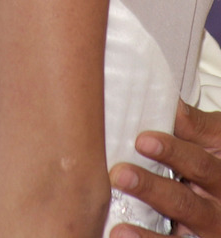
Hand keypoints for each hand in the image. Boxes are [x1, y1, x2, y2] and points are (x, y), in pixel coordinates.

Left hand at [108, 100, 220, 236]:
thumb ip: (196, 125)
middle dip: (151, 188)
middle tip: (120, 174)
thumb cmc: (218, 163)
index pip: (198, 163)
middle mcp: (215, 209)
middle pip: (184, 201)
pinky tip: (121, 235)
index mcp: (220, 175)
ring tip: (118, 227)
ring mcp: (205, 233)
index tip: (142, 140)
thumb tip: (170, 103)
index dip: (172, 152)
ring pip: (176, 234)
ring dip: (145, 232)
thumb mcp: (217, 143)